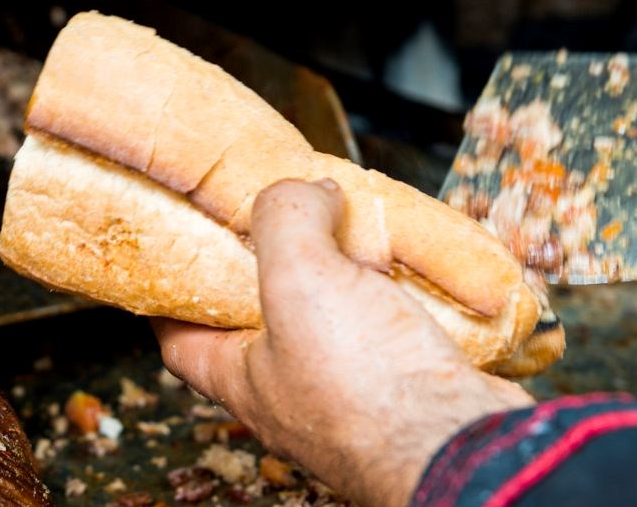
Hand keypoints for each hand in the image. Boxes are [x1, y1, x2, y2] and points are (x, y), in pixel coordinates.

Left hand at [154, 179, 533, 506]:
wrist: (461, 447)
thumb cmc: (364, 385)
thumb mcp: (298, 277)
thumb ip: (285, 218)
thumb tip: (306, 190)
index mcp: (242, 378)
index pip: (180, 337)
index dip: (174, 294)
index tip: (180, 250)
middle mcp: (290, 392)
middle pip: (263, 320)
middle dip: (272, 270)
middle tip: (282, 221)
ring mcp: (351, 394)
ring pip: (335, 323)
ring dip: (343, 278)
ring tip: (352, 230)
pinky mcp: (407, 387)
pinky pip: (393, 331)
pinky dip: (398, 296)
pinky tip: (408, 264)